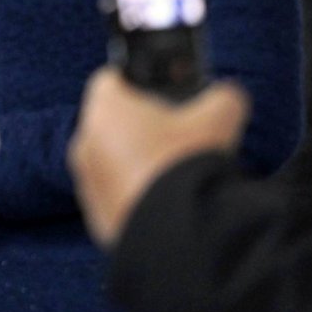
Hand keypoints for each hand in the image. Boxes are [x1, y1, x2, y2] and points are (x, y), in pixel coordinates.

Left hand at [68, 67, 248, 246]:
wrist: (180, 231)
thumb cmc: (190, 165)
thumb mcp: (220, 116)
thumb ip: (221, 95)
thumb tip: (226, 96)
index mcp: (105, 109)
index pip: (111, 79)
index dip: (139, 83)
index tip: (161, 94)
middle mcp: (85, 141)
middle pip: (111, 123)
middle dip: (141, 127)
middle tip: (177, 138)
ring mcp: (87, 180)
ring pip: (111, 161)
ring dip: (137, 163)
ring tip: (175, 174)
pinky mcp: (94, 214)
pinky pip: (114, 195)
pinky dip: (135, 195)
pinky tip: (166, 201)